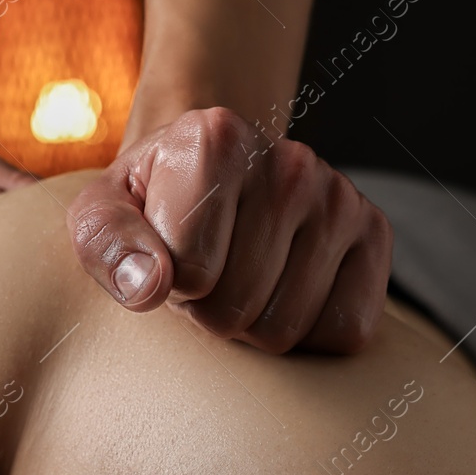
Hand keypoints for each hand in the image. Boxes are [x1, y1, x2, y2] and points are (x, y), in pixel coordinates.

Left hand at [70, 108, 391, 353]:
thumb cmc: (147, 209)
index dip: (167, 286)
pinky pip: (345, 331)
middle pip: (236, 309)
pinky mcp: (375, 234)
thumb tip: (149, 286)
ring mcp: (340, 196)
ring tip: (239, 279)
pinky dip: (308, 336)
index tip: (166, 254)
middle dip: (207, 311)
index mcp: (215, 138)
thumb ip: (107, 245)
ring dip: (252, 326)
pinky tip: (284, 292)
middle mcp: (290, 159)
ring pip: (286, 329)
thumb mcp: (100, 218)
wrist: (209, 181)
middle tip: (204, 275)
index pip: (191, 274)